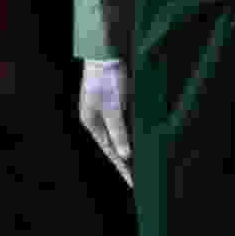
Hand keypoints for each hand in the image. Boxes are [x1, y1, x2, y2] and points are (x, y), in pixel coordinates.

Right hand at [77, 60, 134, 185]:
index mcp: (91, 121)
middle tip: (140, 176)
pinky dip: (131, 133)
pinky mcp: (112, 103)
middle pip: (113, 144)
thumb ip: (119, 131)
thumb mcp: (113, 108)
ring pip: (119, 134)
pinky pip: (123, 124)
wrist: (105, 53)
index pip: (110, 150)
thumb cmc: (106, 79)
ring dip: (130, 146)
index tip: (133, 182)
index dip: (122, 167)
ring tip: (142, 161)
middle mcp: (96, 118)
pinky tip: (140, 139)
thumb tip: (125, 154)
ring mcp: (104, 110)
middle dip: (126, 159)